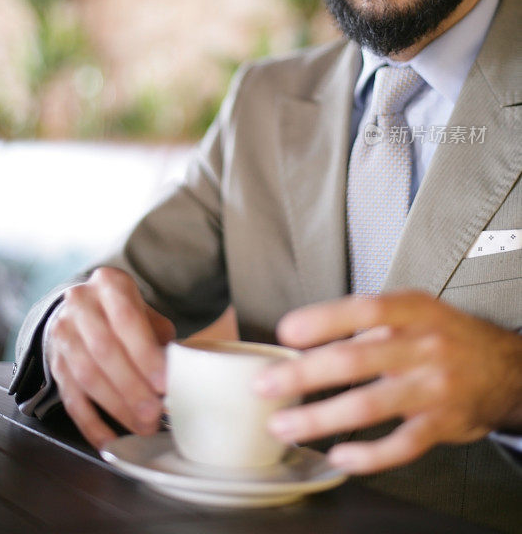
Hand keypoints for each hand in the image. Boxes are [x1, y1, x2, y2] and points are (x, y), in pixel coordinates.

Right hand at [46, 266, 174, 448]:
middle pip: (104, 350)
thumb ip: (160, 337)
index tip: (163, 382)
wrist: (83, 309)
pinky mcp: (55, 365)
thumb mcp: (145, 311)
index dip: (144, 353)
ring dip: (116, 406)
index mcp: (108, 284)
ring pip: (87, 376)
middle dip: (131, 386)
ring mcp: (63, 335)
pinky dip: (91, 424)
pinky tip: (111, 440)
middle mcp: (80, 305)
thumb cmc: (125, 313)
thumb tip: (178, 371)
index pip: (126, 319)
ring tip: (142, 427)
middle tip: (154, 413)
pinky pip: (71, 399)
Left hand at [254, 291, 521, 473]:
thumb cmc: (447, 335)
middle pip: (357, 360)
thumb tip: (312, 336)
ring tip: (285, 425)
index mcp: (414, 311)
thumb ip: (371, 322)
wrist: (505, 368)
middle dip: (305, 374)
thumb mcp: (416, 312)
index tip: (286, 331)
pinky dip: (368, 455)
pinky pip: (401, 445)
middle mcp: (424, 346)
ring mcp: (433, 387)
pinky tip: (340, 455)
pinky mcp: (441, 424)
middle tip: (266, 385)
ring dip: (320, 418)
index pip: (365, 310)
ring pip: (370, 406)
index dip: (324, 320)